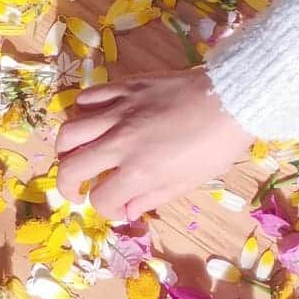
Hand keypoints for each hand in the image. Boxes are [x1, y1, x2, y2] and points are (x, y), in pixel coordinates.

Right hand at [56, 66, 250, 220]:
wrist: (231, 99)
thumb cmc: (215, 146)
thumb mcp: (187, 182)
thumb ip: (151, 197)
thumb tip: (127, 211)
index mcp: (139, 171)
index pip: (101, 197)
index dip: (105, 208)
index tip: (116, 205)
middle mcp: (120, 142)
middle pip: (70, 168)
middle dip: (67, 186)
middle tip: (76, 189)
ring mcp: (119, 111)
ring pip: (69, 131)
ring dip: (66, 149)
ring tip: (76, 154)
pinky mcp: (124, 87)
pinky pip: (87, 97)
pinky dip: (81, 112)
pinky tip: (92, 121)